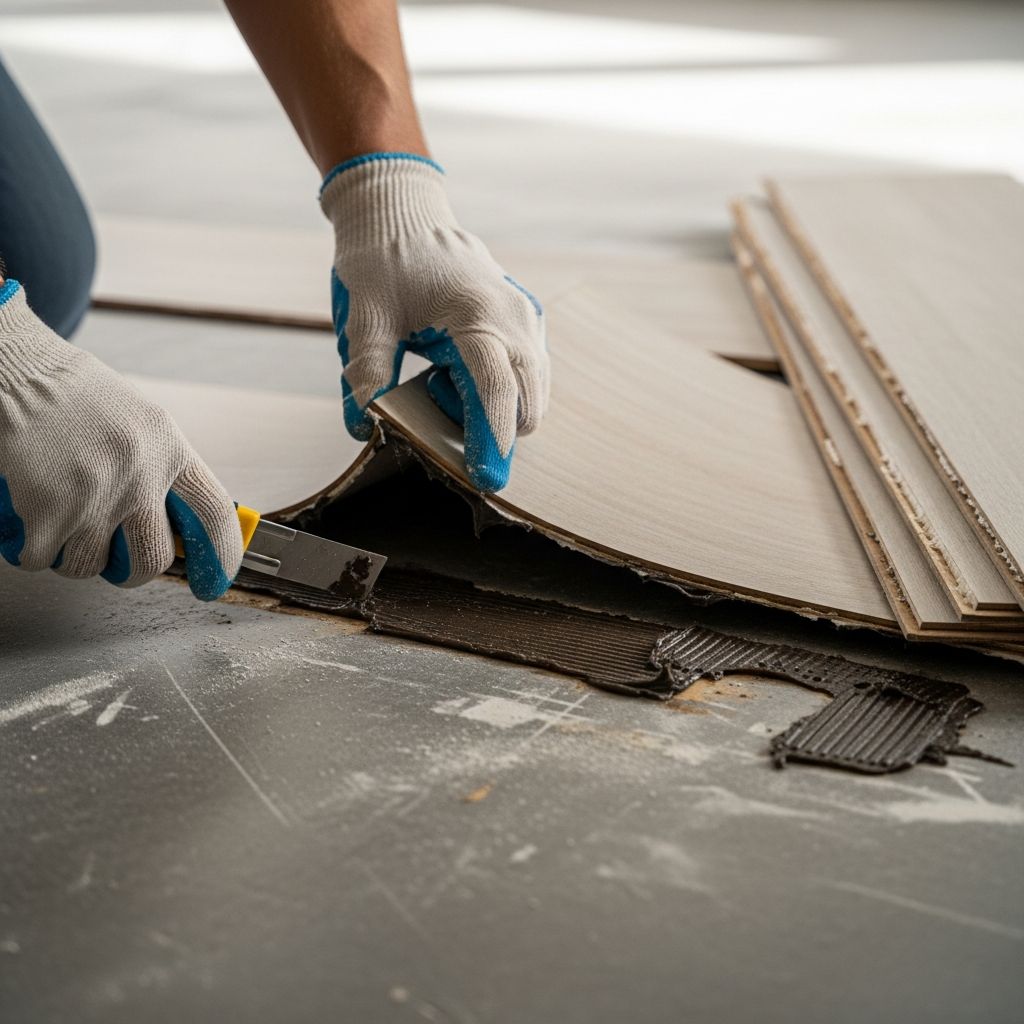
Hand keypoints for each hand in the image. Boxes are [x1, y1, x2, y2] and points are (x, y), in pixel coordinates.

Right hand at [0, 280, 242, 599]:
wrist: (17, 370)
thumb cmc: (77, 398)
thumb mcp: (143, 424)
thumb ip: (164, 472)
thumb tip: (180, 528)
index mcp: (170, 450)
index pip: (214, 515)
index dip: (220, 557)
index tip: (211, 584)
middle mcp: (140, 475)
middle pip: (152, 560)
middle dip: (131, 572)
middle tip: (114, 562)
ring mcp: (95, 496)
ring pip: (89, 565)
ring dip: (70, 553)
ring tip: (60, 516)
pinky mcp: (47, 510)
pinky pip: (41, 558)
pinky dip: (29, 547)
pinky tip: (27, 514)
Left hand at [320, 153, 548, 491]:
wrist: (400, 208)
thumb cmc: (381, 257)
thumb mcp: (364, 316)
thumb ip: (366, 372)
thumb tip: (365, 424)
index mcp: (477, 314)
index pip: (498, 391)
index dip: (493, 441)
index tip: (484, 478)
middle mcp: (514, 317)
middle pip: (529, 400)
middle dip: (497, 431)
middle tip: (438, 416)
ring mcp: (525, 317)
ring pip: (532, 389)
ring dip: (495, 407)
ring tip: (437, 378)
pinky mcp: (524, 319)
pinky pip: (527, 371)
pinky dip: (498, 387)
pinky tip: (451, 369)